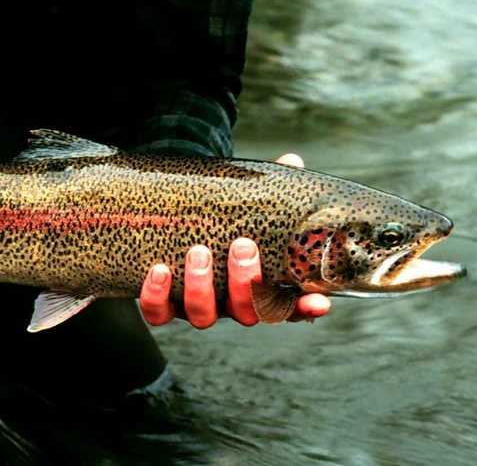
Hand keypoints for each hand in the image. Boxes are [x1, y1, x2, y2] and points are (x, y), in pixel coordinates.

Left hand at [139, 153, 331, 327]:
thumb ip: (268, 188)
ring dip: (201, 286)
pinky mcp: (162, 305)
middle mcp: (228, 303)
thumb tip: (291, 161)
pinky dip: (156, 295)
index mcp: (256, 286)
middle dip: (245, 281)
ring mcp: (195, 307)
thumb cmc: (222, 218)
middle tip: (242, 246)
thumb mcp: (245, 203)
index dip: (303, 309)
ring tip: (198, 251)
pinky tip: (159, 270)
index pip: (288, 307)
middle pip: (245, 312)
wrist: (175, 221)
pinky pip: (157, 313)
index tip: (320, 302)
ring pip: (202, 315)